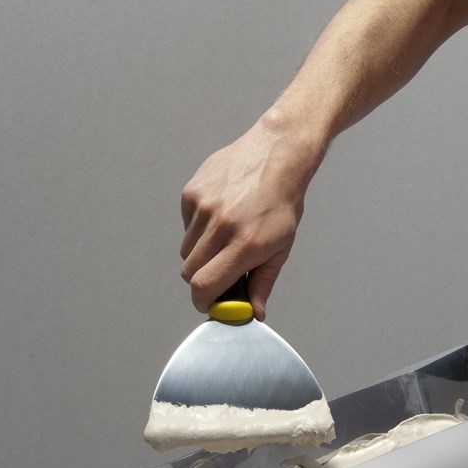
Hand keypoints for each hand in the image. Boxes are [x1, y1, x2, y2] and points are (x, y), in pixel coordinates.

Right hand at [180, 116, 319, 318]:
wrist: (276, 155)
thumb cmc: (281, 203)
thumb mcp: (281, 248)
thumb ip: (263, 283)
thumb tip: (253, 312)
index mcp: (245, 244)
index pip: (204, 286)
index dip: (203, 301)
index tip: (209, 302)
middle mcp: (222, 225)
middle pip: (189, 272)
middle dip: (202, 280)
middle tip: (220, 272)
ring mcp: (204, 207)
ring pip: (186, 251)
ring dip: (201, 253)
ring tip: (224, 237)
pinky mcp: (192, 193)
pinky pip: (186, 226)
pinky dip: (198, 229)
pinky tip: (219, 215)